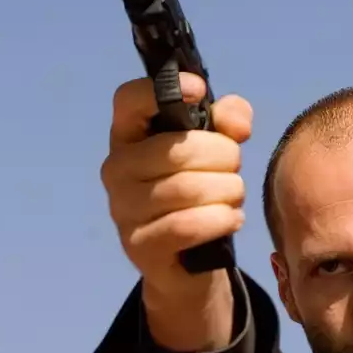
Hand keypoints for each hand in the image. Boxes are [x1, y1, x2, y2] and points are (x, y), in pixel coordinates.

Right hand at [101, 72, 253, 351]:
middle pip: (178, 149)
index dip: (162, 90)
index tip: (199, 91)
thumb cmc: (199, 192)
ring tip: (234, 196)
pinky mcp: (139, 246)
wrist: (189, 262)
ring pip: (187, 189)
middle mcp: (117, 168)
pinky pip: (187, 226)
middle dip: (224, 156)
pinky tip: (231, 219)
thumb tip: (236, 122)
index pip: (128, 100)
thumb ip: (228, 122)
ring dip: (228, 191)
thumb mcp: (216, 149)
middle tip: (235, 169)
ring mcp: (123, 209)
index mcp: (129, 134)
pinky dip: (220, 220)